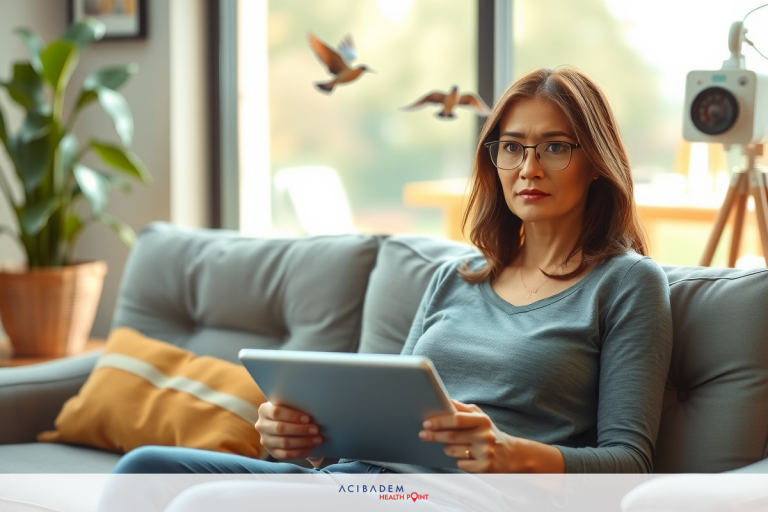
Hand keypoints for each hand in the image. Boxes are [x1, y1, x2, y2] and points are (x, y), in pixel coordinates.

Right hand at [254, 401, 322, 460]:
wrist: (286, 423)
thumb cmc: (291, 410)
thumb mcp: (289, 404)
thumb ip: (295, 405)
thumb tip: (312, 408)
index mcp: (264, 410)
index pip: (276, 412)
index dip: (292, 416)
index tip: (308, 418)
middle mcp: (262, 426)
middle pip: (280, 428)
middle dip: (300, 429)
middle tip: (315, 429)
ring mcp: (266, 440)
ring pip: (284, 443)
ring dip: (303, 441)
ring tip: (318, 439)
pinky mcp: (272, 452)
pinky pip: (286, 454)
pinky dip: (300, 451)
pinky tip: (311, 447)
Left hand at [418, 400, 564, 472]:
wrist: (511, 454)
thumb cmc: (488, 432)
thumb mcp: (479, 416)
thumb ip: (461, 408)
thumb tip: (442, 400)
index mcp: (482, 420)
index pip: (457, 419)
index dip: (440, 421)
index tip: (426, 422)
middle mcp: (485, 436)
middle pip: (452, 436)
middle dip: (434, 436)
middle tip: (423, 434)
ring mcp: (485, 453)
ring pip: (454, 451)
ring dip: (447, 448)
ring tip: (449, 445)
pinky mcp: (485, 468)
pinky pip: (461, 464)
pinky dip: (459, 460)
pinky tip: (465, 456)